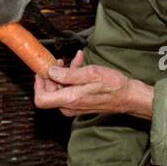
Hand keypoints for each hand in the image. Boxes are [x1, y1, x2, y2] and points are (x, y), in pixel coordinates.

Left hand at [33, 50, 151, 118]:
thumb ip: (68, 74)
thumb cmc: (113, 86)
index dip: (38, 84)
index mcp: (69, 99)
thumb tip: (51, 72)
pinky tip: (80, 64)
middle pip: (49, 91)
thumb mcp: (90, 74)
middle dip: (53, 74)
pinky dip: (72, 77)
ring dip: (65, 72)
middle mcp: (69, 106)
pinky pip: (69, 89)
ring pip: (60, 88)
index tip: (42, 71)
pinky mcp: (80, 103)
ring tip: (75, 60)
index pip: (41, 99)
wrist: (128, 96)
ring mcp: (74, 106)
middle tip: (60, 60)